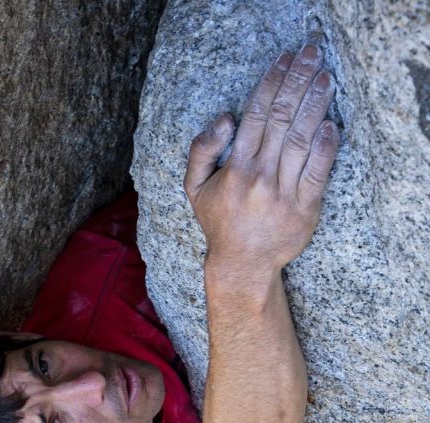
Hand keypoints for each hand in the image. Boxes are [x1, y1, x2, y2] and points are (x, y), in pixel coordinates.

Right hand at [183, 45, 340, 275]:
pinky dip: (325, 146)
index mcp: (234, 169)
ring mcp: (284, 192)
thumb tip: (225, 120)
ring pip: (301, 139)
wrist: (242, 264)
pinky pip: (318, 171)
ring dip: (315, 104)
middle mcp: (259, 177)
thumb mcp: (194, 187)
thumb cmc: (219, 221)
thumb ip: (201, 150)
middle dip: (297, 82)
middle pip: (281, 119)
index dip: (271, 83)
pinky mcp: (306, 207)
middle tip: (311, 56)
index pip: (255, 115)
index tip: (284, 60)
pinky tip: (331, 123)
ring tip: (325, 77)